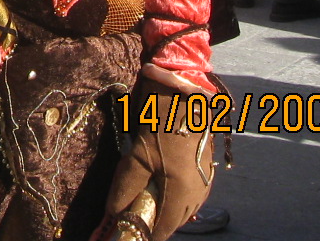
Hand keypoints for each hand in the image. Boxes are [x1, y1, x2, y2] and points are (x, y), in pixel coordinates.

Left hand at [99, 90, 213, 240]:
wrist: (184, 93)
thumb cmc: (160, 123)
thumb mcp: (137, 157)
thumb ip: (126, 188)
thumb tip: (113, 212)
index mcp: (183, 193)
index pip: (165, 227)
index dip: (147, 232)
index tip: (130, 232)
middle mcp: (199, 192)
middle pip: (176, 220)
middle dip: (156, 222)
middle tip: (135, 217)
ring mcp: (205, 180)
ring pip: (185, 208)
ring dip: (167, 210)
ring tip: (146, 204)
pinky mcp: (206, 169)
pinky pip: (192, 194)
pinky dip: (177, 197)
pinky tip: (163, 188)